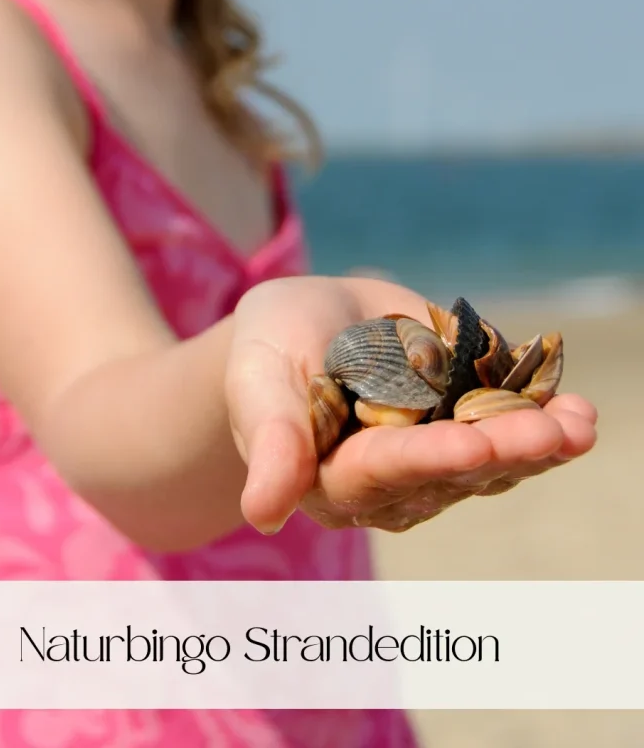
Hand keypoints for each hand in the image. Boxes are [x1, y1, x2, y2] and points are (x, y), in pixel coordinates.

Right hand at [225, 277, 597, 534]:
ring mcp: (428, 465)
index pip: (379, 471)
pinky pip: (502, 439)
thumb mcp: (260, 376)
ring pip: (486, 464)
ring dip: (535, 447)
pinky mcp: (459, 439)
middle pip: (447, 474)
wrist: (310, 323)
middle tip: (552, 434)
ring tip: (578, 423)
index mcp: (328, 477)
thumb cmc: (272, 345)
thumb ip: (270, 438)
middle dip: (502, 454)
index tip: (472, 444)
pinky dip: (540, 424)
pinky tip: (573, 413)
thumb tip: (263, 514)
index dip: (425, 458)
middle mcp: (384, 485)